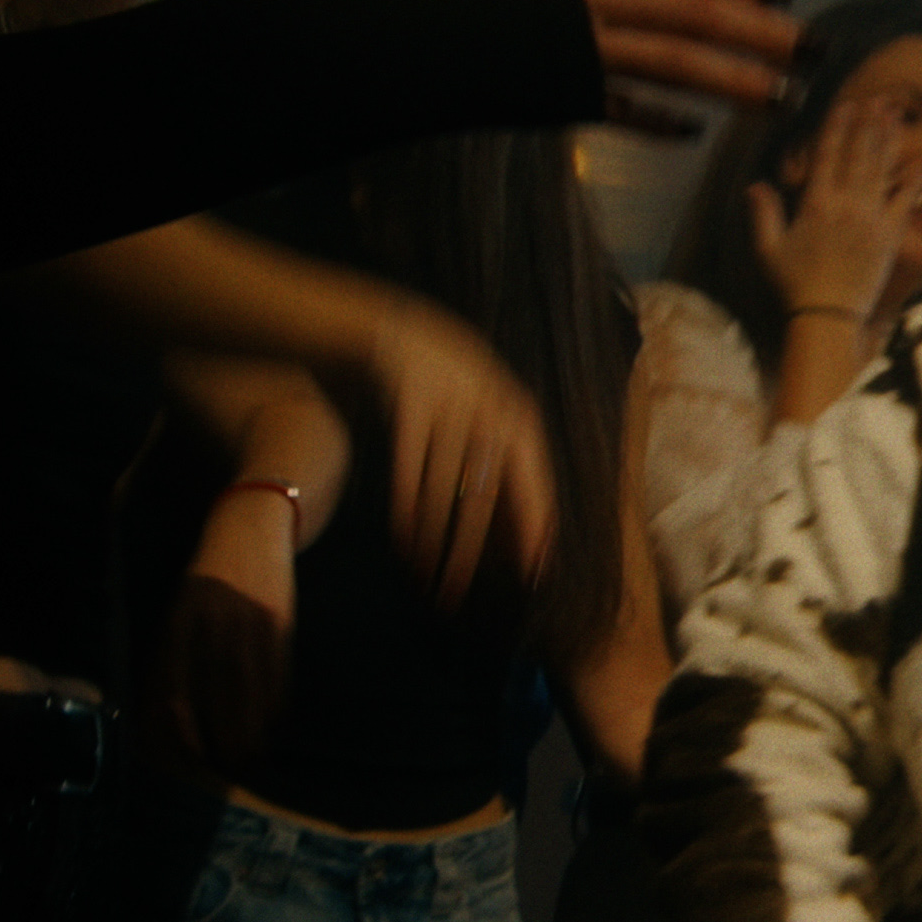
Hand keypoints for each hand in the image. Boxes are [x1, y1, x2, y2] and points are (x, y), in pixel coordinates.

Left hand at [165, 484, 295, 764]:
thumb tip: (161, 725)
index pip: (175, 697)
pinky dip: (275, 707)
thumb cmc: (203, 582)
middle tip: (224, 772)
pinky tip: (272, 724)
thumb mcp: (175, 616)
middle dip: (223, 745)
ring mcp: (250, 623)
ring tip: (250, 759)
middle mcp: (212, 625)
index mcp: (176, 626)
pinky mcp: (281, 622)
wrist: (249, 527)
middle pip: (219, 704)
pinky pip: (279, 677)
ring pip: (253, 695)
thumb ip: (168, 662)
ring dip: (253, 734)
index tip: (188, 764)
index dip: (183, 738)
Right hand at [366, 298, 557, 612]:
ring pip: (446, 489)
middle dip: (476, 551)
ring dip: (437, 540)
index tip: (535, 574)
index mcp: (516, 416)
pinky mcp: (407, 400)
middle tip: (465, 595)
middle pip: (487, 495)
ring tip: (430, 578)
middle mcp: (490, 410)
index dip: (533, 529)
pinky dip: (407, 508)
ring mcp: (449, 404)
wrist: (386, 326)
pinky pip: (409, 467)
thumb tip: (512, 526)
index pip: (533, 483)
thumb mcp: (479, 415)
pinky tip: (404, 542)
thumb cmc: (437, 385)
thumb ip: (496, 463)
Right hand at [559, 0, 801, 130]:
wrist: (381, 20)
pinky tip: (694, 131)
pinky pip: (623, 113)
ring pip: (675, 63)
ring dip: (738, 82)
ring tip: (786, 97)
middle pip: (695, 12)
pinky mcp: (560, 95)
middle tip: (815, 48)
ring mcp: (578, 48)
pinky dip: (660, 123)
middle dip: (762, 31)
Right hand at [749, 94, 913, 320]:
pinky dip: (913, 179)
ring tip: (894, 114)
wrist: (829, 315)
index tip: (845, 105)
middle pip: (858, 154)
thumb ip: (764, 213)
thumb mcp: (769, 248)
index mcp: (815, 204)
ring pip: (881, 169)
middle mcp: (845, 205)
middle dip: (867, 122)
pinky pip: (904, 200)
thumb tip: (755, 184)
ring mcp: (871, 218)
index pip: (827, 155)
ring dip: (887, 139)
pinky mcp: (890, 235)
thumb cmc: (795, 284)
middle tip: (876, 97)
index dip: (837, 127)